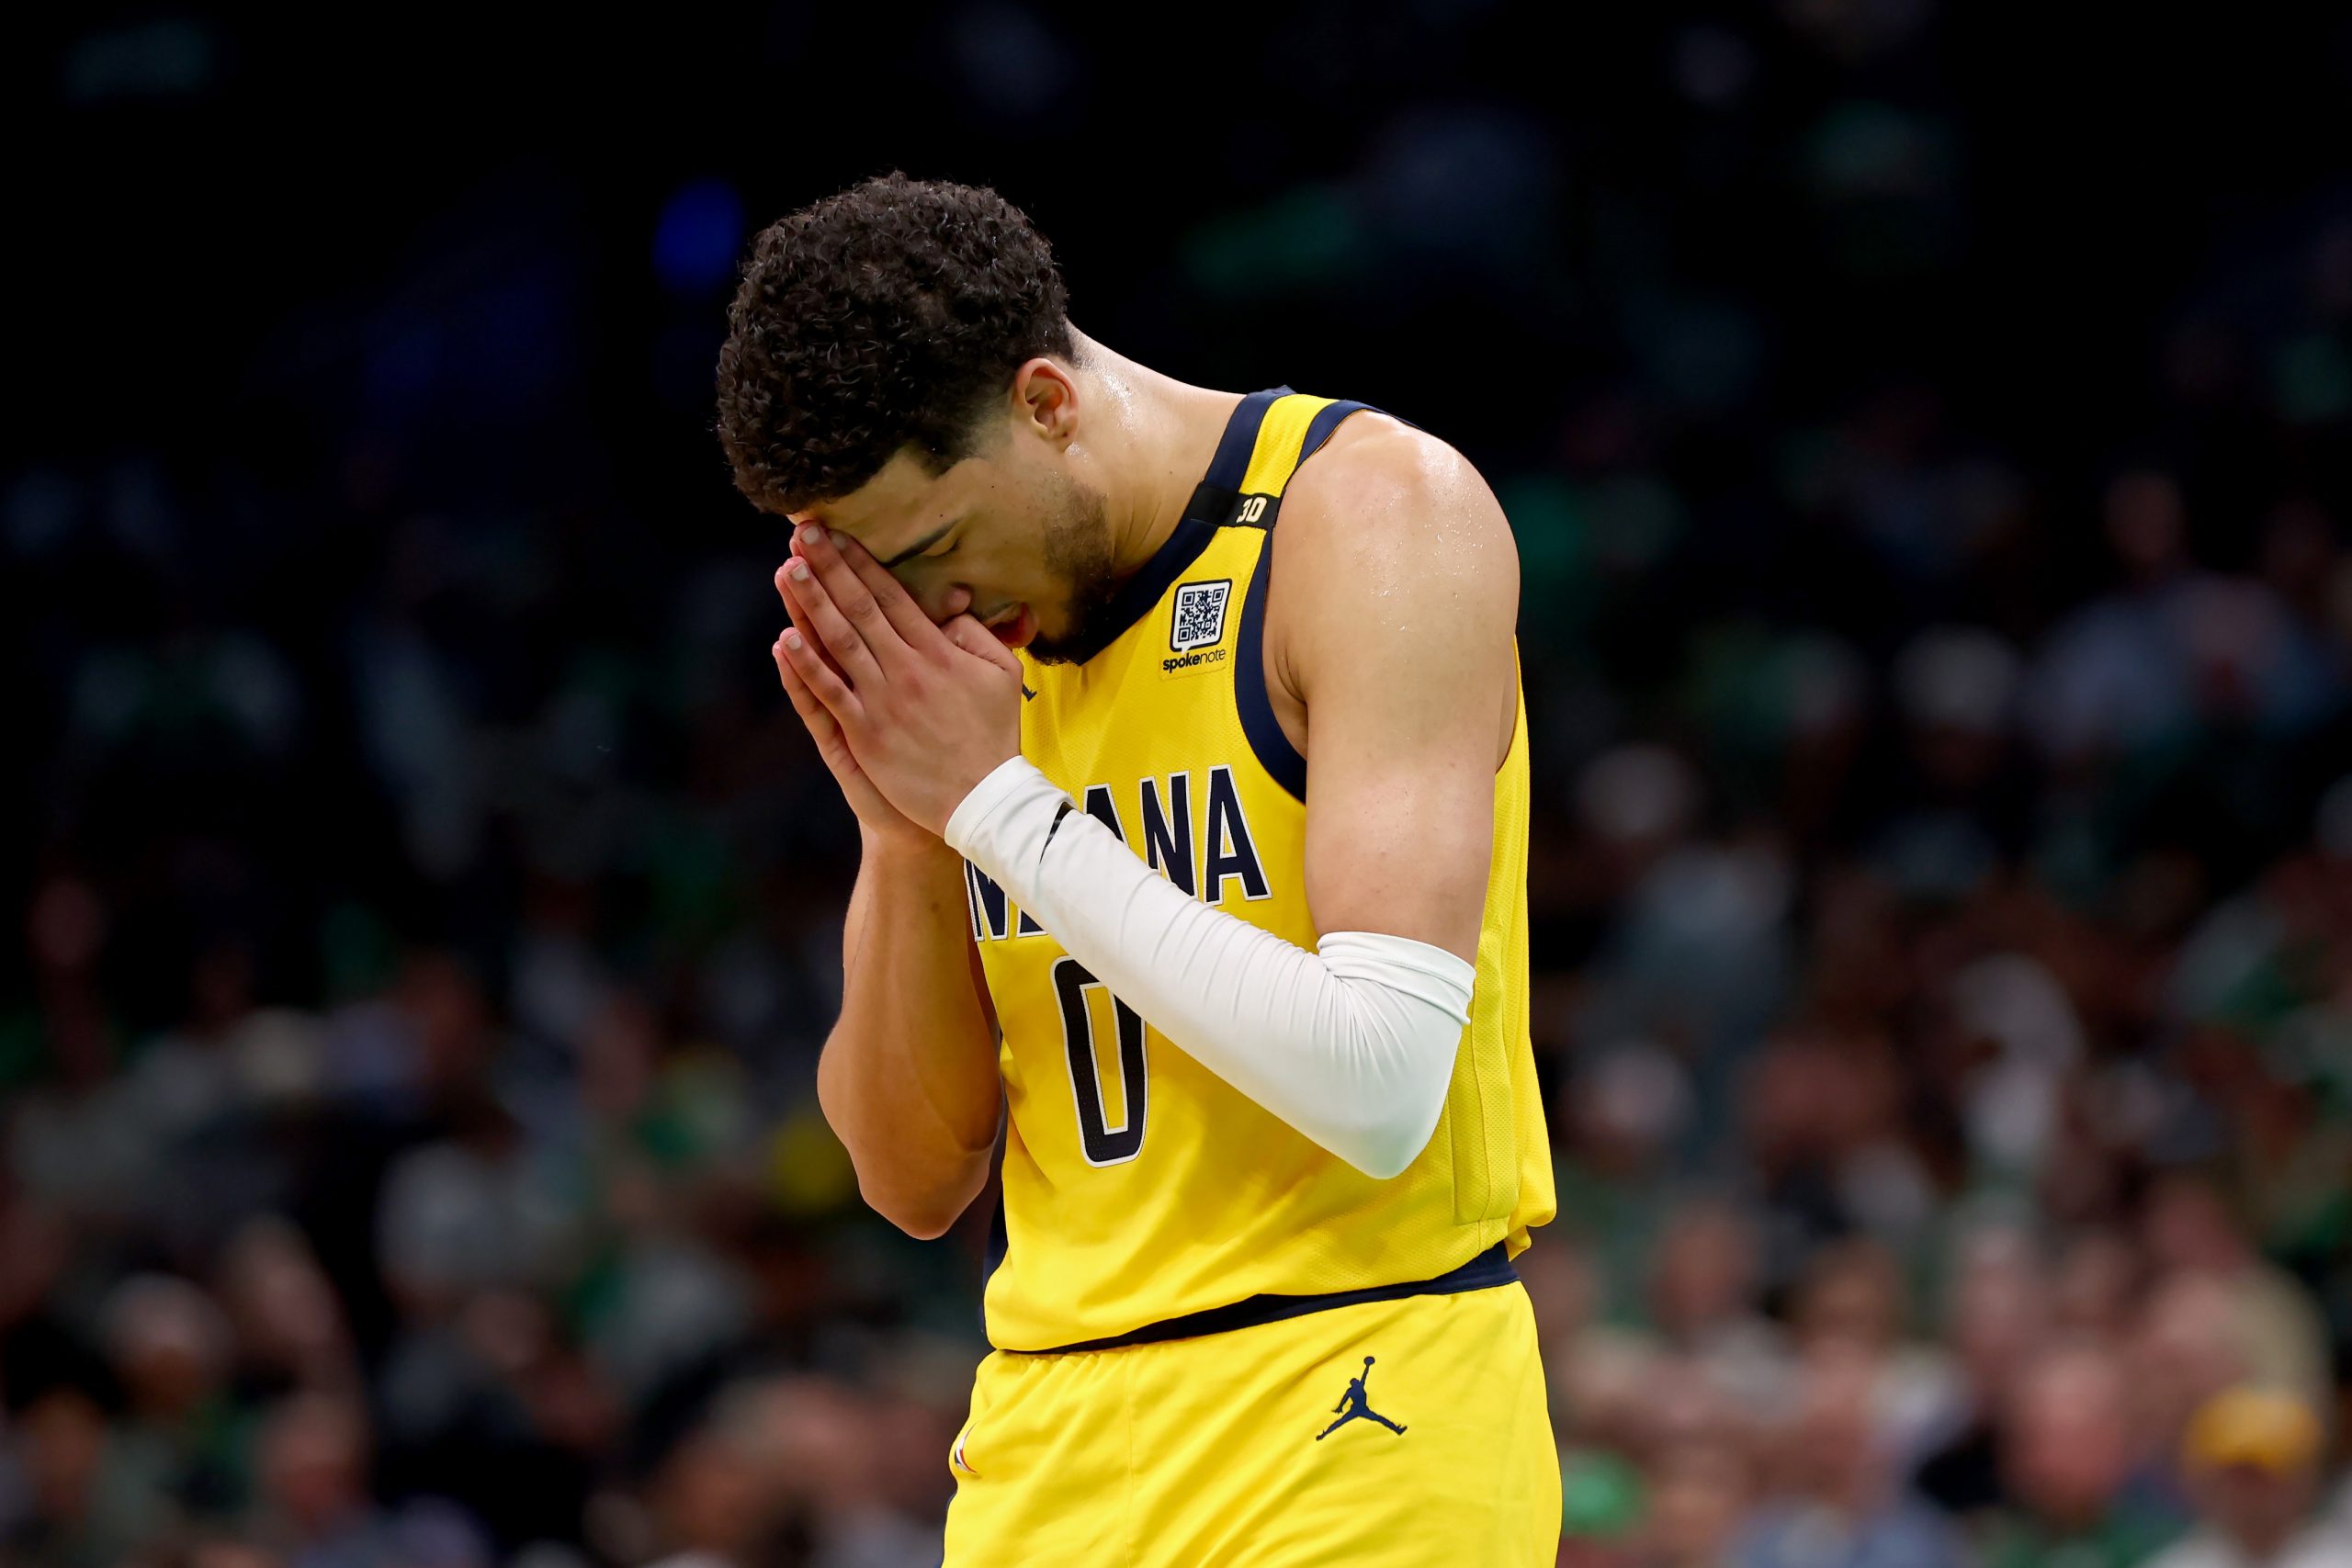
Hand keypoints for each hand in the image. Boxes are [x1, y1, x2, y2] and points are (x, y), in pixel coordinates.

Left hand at [774, 522, 1025, 836]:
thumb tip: (947, 605)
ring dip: (810, 603)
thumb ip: (975, 634)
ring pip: (838, 642)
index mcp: (937, 651)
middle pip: (859, 608)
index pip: (891, 596)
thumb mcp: (1004, 673)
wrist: (982, 798)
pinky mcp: (865, 733)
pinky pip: (829, 693)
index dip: (861, 563)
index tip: (837, 535)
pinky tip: (785, 639)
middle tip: (802, 534)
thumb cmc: (994, 734)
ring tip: (787, 570)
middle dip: (828, 568)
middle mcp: (905, 668)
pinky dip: (806, 666)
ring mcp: (881, 701)